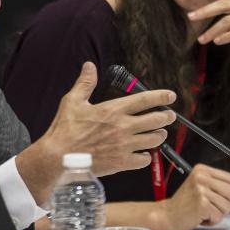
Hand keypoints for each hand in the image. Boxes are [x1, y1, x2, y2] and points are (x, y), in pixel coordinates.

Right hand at [16, 62, 175, 203]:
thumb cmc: (65, 129)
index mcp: (113, 110)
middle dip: (166, 117)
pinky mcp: (121, 163)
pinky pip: (143, 160)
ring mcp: (124, 146)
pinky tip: (144, 154)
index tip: (170, 96)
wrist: (59, 157)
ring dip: (159, 135)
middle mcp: (123, 127)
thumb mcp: (73, 101)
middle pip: (155, 120)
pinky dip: (147, 156)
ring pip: (153, 140)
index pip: (144, 100)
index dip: (160, 96)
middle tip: (170, 116)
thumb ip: (85, 83)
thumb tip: (89, 66)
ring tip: (160, 133)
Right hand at [159, 164, 229, 229]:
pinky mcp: (202, 204)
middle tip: (213, 207)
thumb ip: (215, 184)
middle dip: (226, 204)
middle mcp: (202, 177)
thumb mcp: (198, 184)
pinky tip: (201, 217)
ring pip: (228, 206)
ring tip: (206, 212)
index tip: (217, 197)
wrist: (167, 215)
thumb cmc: (183, 203)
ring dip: (218, 213)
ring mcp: (202, 190)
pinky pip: (219, 216)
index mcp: (202, 170)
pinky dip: (212, 221)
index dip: (227, 191)